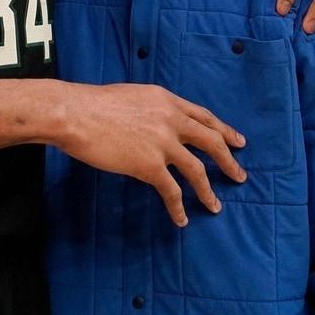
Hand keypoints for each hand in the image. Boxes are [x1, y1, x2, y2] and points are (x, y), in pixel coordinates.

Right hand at [56, 83, 246, 226]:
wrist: (76, 113)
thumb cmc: (93, 104)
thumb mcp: (132, 96)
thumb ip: (150, 109)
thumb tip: (153, 124)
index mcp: (166, 100)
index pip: (203, 116)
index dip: (223, 129)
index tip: (237, 141)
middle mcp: (171, 119)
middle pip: (210, 141)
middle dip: (228, 159)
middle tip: (239, 175)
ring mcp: (162, 143)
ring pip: (198, 170)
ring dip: (209, 190)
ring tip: (215, 206)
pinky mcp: (149, 165)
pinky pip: (172, 190)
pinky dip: (178, 207)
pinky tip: (181, 218)